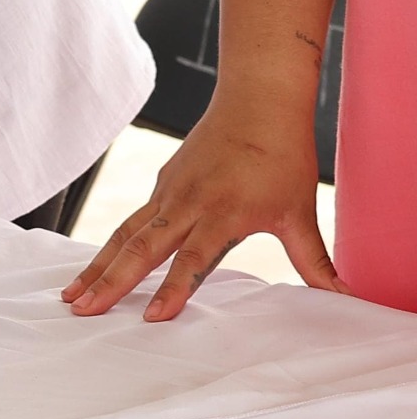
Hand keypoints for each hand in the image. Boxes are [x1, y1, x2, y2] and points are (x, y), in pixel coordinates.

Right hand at [62, 97, 336, 319]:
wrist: (257, 101)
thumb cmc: (282, 156)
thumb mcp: (300, 213)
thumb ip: (314, 262)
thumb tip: (345, 297)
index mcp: (223, 212)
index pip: (193, 259)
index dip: (174, 289)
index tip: (152, 318)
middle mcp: (188, 202)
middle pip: (140, 247)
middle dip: (109, 281)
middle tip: (81, 309)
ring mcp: (169, 190)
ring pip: (125, 234)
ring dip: (97, 265)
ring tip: (72, 294)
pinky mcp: (163, 182)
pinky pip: (132, 219)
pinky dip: (111, 245)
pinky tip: (96, 265)